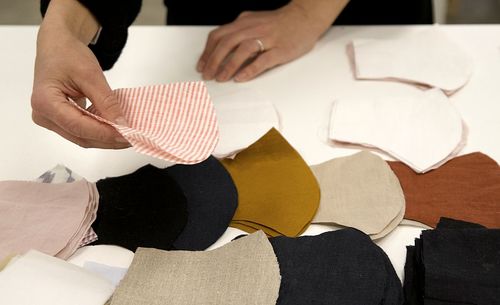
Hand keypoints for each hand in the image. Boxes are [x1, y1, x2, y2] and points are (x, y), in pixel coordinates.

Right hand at [31, 0, 129, 148]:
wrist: (57, 46)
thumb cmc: (67, 54)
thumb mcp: (90, 75)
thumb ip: (106, 102)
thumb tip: (121, 124)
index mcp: (45, 102)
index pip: (79, 126)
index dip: (104, 133)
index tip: (127, 135)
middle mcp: (43, 116)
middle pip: (80, 137)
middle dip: (108, 140)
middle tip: (132, 139)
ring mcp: (50, 120)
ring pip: (82, 138)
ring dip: (105, 139)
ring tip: (127, 136)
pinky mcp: (60, 120)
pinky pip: (81, 132)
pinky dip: (100, 132)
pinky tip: (116, 129)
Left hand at [196, 1, 346, 81]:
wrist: (305, 17)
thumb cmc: (279, 23)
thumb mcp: (254, 22)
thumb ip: (239, 32)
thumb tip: (222, 47)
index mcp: (244, 22)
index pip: (219, 35)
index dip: (207, 52)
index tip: (201, 65)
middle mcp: (253, 28)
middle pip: (227, 42)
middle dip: (214, 60)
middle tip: (207, 75)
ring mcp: (267, 38)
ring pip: (242, 49)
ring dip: (228, 65)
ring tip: (221, 78)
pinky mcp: (280, 49)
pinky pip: (263, 60)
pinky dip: (250, 69)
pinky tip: (241, 77)